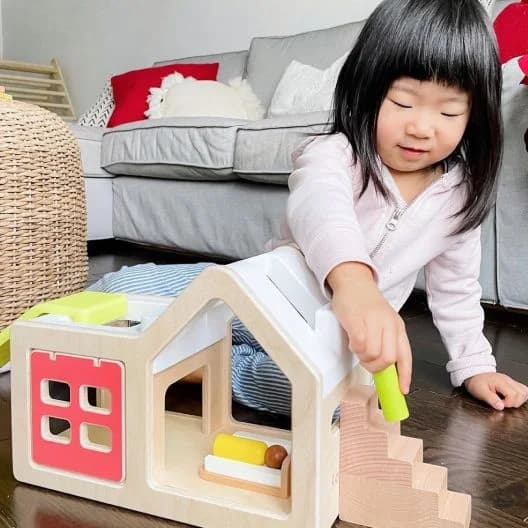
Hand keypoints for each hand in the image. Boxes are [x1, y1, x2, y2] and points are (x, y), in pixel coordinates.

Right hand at [328, 262, 411, 393]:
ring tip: (358, 347)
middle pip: (388, 359)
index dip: (404, 376)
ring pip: (373, 354)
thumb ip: (385, 342)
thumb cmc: (365, 303)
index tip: (401, 389)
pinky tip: (352, 340)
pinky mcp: (358, 320)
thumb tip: (384, 367)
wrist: (353, 281)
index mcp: (397, 326)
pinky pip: (359, 344)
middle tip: (367, 361)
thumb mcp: (382, 322)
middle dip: (376, 367)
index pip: (405, 356)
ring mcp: (374, 321)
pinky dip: (354, 347)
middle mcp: (389, 324)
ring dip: (362, 356)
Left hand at [464, 372, 527, 409]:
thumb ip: (491, 399)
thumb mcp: (480, 392)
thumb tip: (501, 407)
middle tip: (503, 403)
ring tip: (507, 401)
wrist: (474, 375)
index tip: (500, 404)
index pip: (514, 394)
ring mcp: (510, 381)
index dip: (508, 403)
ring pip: (524, 391)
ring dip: (518, 399)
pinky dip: (519, 396)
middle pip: (522, 393)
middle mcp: (508, 380)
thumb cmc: (476, 382)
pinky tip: (511, 398)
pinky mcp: (511, 383)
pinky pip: (522, 390)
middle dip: (514, 402)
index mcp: (500, 382)